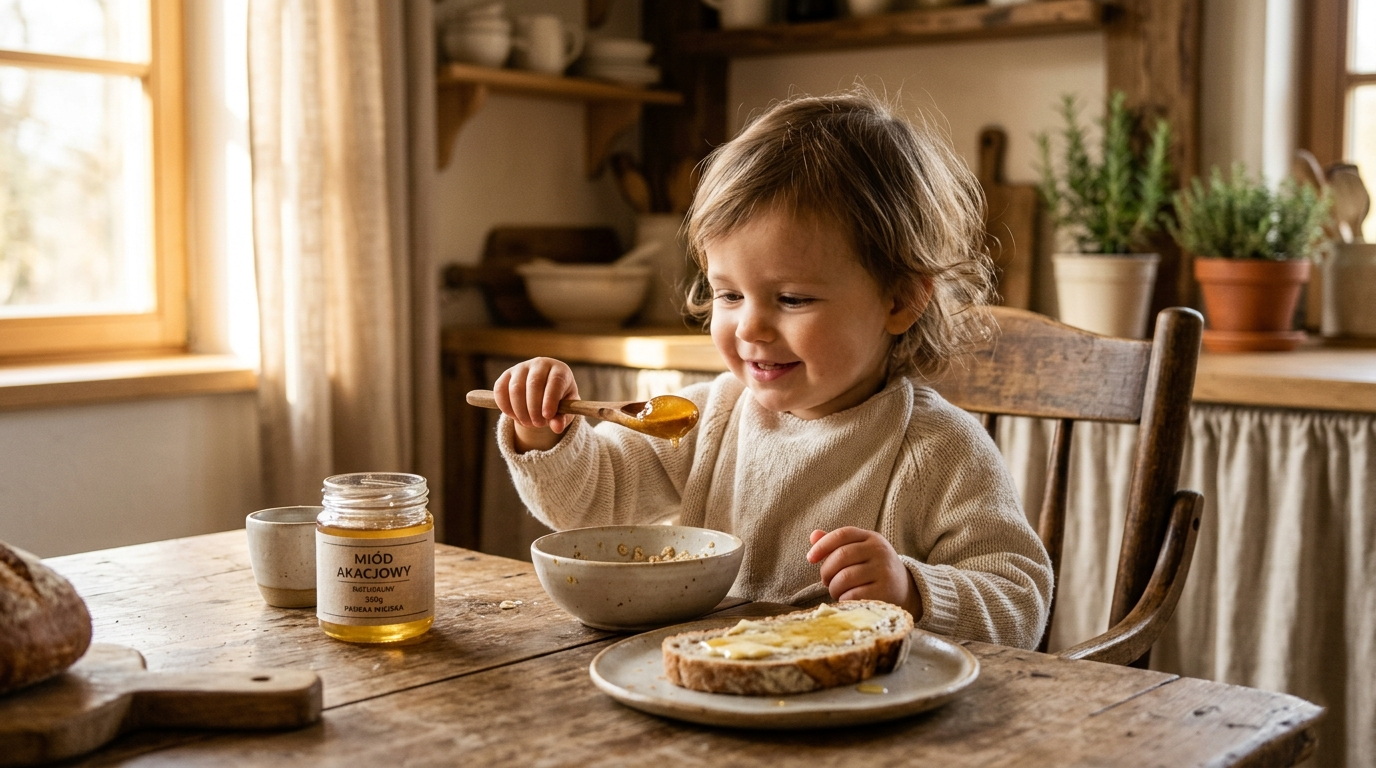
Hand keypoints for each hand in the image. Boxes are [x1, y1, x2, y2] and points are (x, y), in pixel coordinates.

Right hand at [493, 357, 580, 451]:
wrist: (544, 392)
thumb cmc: (559, 400)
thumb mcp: (566, 410)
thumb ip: (563, 418)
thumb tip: (557, 427)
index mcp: (560, 370)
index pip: (555, 380)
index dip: (550, 399)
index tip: (547, 416)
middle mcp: (540, 364)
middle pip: (534, 383)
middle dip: (534, 409)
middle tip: (538, 424)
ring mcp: (521, 367)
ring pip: (516, 388)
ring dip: (520, 411)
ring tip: (528, 423)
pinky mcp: (506, 375)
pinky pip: (500, 390)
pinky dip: (506, 407)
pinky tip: (515, 417)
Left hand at [806, 527, 922, 618]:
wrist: (906, 591)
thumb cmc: (874, 569)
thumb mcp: (860, 552)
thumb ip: (837, 544)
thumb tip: (813, 535)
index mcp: (872, 538)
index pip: (842, 534)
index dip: (822, 545)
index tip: (810, 558)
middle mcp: (880, 551)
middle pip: (841, 556)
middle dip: (826, 571)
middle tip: (826, 581)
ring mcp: (884, 571)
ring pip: (844, 578)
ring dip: (833, 587)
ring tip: (836, 591)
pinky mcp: (885, 592)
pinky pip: (852, 595)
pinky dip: (843, 599)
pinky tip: (846, 599)